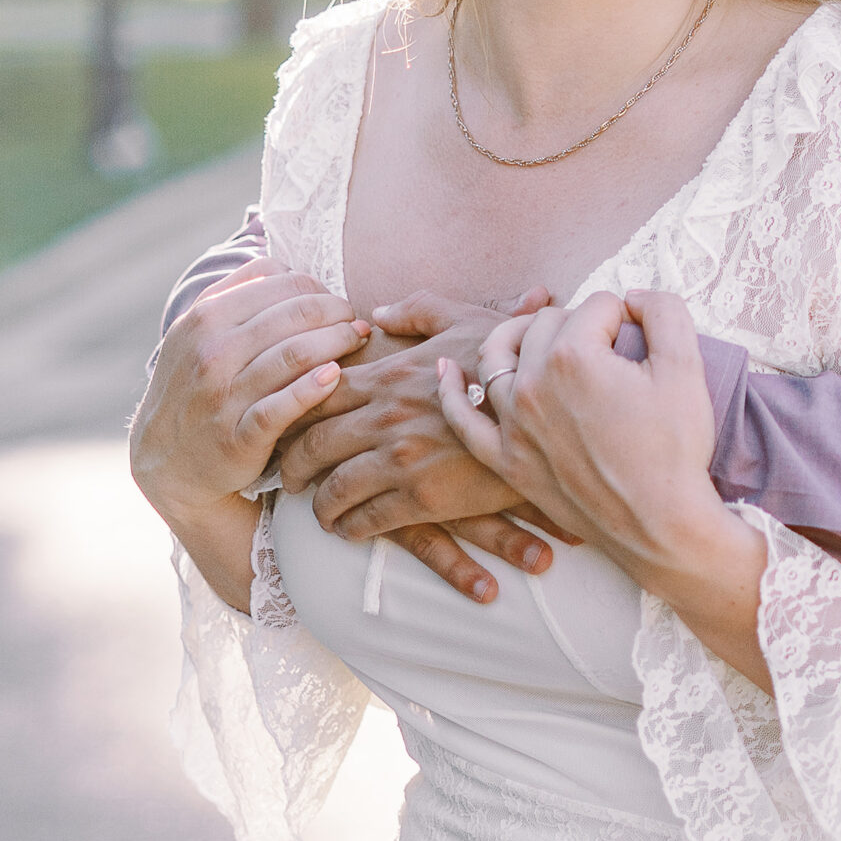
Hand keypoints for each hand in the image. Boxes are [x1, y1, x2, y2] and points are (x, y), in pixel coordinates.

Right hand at [131, 261, 370, 527]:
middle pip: (295, 313)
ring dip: (339, 342)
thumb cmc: (196, 385)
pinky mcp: (238, 436)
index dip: (318, 287)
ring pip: (296, 354)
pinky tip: (336, 376)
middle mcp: (211, 351)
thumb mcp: (198, 332)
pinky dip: (315, 388)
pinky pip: (284, 406)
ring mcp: (223, 394)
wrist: (166, 460)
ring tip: (358, 341)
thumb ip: (236, 293)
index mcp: (204, 317)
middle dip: (337, 312)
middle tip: (356, 321)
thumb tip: (285, 264)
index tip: (335, 302)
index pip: (279, 282)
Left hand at [278, 287, 563, 603]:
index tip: (286, 425)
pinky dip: (350, 527)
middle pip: (312, 445)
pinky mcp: (424, 496)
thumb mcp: (465, 318)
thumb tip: (376, 313)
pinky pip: (368, 519)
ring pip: (334, 489)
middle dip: (293, 466)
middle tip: (289, 479)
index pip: (315, 394)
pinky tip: (350, 529)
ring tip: (319, 512)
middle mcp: (384, 417)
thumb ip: (416, 311)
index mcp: (388, 375)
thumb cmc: (513, 359)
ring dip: (319, 504)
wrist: (555, 407)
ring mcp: (402, 459)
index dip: (292, 412)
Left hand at [437, 292, 768, 686]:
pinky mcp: (506, 459)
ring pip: (497, 356)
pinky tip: (447, 369)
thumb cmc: (676, 449)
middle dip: (578, 325)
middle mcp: (532, 384)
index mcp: (574, 356)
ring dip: (517, 337)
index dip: (626, 316)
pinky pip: (464, 418)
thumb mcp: (687, 367)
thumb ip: (664, 312)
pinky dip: (452, 390)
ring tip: (539, 336)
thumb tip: (634, 298)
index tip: (644, 342)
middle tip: (610, 350)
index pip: (596, 305)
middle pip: (547, 324)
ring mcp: (513, 424)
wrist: (661, 526)